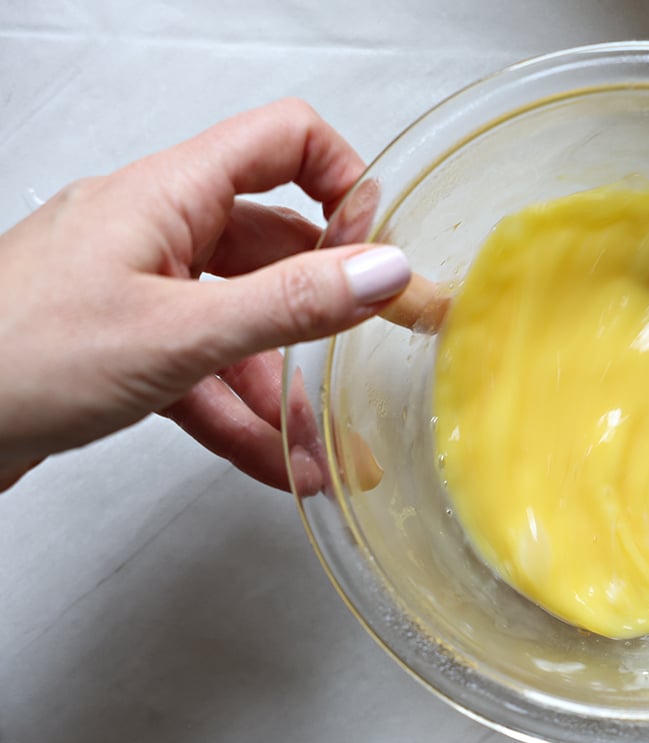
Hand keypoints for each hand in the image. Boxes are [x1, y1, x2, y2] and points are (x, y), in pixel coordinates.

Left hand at [0, 99, 411, 492]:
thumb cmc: (15, 359)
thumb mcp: (178, 334)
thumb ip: (290, 303)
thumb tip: (383, 270)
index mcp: (167, 195)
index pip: (283, 143)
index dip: (343, 183)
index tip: (375, 252)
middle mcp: (155, 231)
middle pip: (273, 247)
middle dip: (329, 309)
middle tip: (381, 349)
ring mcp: (137, 288)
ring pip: (241, 323)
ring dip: (286, 388)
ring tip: (323, 449)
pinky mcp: (121, 344)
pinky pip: (203, 370)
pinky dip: (241, 415)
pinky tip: (275, 463)